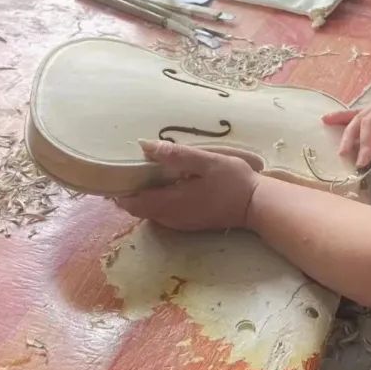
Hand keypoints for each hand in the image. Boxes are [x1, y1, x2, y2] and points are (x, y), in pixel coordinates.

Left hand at [114, 140, 259, 230]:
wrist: (257, 206)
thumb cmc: (233, 181)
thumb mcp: (206, 161)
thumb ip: (176, 155)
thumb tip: (144, 146)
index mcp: (170, 203)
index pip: (131, 203)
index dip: (117, 191)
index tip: (113, 174)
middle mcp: (170, 217)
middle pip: (138, 209)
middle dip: (128, 192)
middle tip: (126, 169)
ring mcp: (180, 223)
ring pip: (150, 212)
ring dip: (143, 196)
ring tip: (142, 174)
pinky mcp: (189, 223)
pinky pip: (163, 214)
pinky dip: (156, 201)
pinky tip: (165, 185)